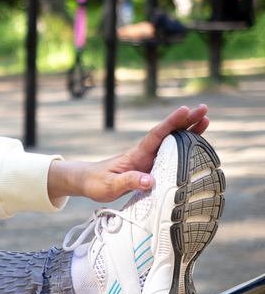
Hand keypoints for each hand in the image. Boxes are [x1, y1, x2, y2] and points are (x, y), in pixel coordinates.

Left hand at [48, 104, 209, 202]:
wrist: (87, 181)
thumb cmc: (96, 182)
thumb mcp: (109, 185)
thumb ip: (128, 182)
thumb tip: (149, 180)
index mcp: (136, 154)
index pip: (156, 134)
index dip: (171, 122)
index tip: (185, 110)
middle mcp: (145, 153)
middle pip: (169, 133)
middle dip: (186, 121)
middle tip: (204, 109)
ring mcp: (149, 158)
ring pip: (172, 142)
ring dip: (189, 131)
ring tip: (206, 120)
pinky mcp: (150, 166)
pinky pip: (171, 155)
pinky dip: (185, 148)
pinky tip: (196, 146)